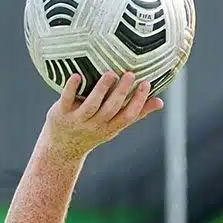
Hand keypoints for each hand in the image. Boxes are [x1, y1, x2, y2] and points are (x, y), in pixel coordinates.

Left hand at [40, 72, 163, 160]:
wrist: (61, 148)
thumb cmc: (92, 131)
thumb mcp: (114, 126)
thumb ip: (136, 113)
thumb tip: (161, 102)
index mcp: (111, 128)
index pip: (128, 116)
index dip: (139, 101)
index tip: (146, 83)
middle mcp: (96, 125)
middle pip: (111, 109)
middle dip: (122, 92)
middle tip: (131, 74)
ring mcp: (78, 120)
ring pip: (92, 105)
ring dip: (101, 90)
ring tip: (110, 74)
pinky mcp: (61, 113)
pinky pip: (67, 100)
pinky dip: (71, 88)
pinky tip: (76, 75)